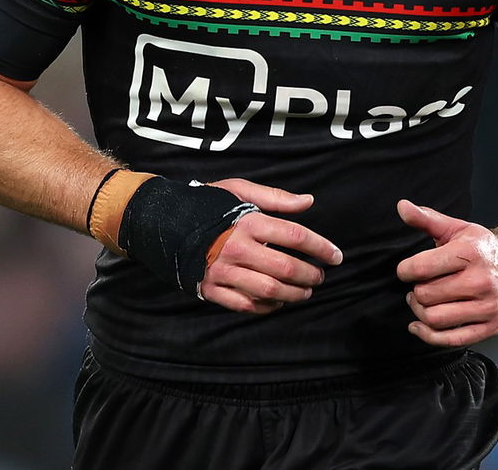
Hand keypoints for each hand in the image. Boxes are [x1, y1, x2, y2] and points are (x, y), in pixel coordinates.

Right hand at [200, 178, 343, 314]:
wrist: (161, 222)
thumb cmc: (205, 204)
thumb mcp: (238, 190)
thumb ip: (275, 197)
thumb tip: (308, 201)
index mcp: (247, 221)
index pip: (294, 235)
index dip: (320, 247)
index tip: (336, 255)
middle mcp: (236, 248)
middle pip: (286, 268)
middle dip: (311, 275)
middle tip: (320, 276)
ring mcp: (222, 271)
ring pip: (269, 291)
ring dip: (294, 295)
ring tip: (305, 292)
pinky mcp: (211, 289)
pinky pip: (245, 305)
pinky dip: (266, 307)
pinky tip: (277, 301)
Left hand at [395, 199, 497, 345]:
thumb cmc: (485, 249)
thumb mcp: (458, 228)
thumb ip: (427, 219)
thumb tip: (401, 206)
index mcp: (470, 254)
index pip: (421, 268)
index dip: (404, 270)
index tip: (406, 270)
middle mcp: (480, 281)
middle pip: (426, 295)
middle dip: (415, 290)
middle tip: (419, 285)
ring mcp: (488, 306)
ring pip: (435, 319)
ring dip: (419, 312)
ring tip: (422, 301)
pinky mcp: (491, 326)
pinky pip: (452, 340)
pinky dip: (429, 336)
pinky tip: (419, 326)